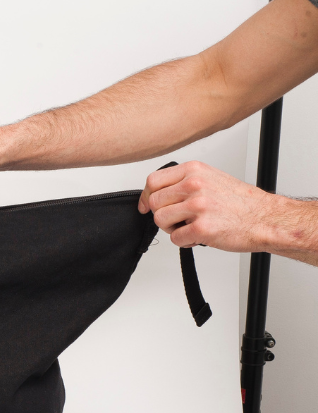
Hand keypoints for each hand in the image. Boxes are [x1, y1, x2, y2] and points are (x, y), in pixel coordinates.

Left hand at [138, 160, 290, 251]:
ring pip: (160, 220)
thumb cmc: (240, 202)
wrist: (265, 219)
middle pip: (154, 202)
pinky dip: (184, 241)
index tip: (146, 206)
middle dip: (162, 214)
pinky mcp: (202, 228)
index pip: (153, 181)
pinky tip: (198, 236)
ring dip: (171, 229)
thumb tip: (157, 192)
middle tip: (178, 219)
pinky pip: (175, 238)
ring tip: (189, 227)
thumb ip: (183, 182)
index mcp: (194, 170)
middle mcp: (194, 185)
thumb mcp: (211, 178)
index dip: (146, 196)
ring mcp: (198, 206)